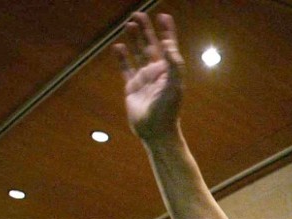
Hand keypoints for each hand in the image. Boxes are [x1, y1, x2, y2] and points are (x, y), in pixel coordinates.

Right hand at [113, 12, 184, 142]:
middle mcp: (157, 72)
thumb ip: (174, 65)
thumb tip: (168, 43)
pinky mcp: (132, 87)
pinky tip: (118, 46)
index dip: (167, 31)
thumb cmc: (168, 110)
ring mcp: (144, 78)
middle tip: (138, 14)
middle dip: (145, 30)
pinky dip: (122, 57)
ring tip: (128, 24)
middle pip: (150, 45)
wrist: (156, 131)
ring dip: (134, 39)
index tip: (164, 16)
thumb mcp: (174, 87)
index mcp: (169, 71)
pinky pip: (126, 68)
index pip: (168, 46)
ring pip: (138, 54)